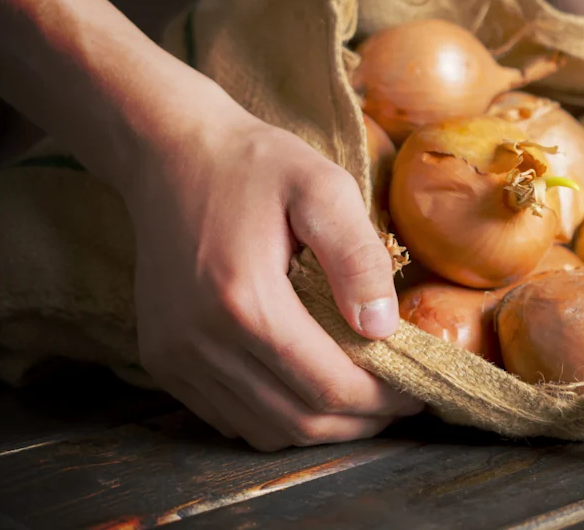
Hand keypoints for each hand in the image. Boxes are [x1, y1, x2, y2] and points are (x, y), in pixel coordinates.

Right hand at [0, 0, 419, 448]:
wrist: (171, 153)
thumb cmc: (256, 165)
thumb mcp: (323, 188)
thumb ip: (358, 257)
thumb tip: (383, 327)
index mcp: (244, 299)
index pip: (329, 385)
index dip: (384, 399)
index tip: (421, 390)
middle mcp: (199, 341)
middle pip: (298, 421)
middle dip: (361, 420)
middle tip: (402, 400)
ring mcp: (174, 355)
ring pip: (264, 430)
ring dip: (322, 426)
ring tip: (365, 398)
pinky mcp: (162, 358)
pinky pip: (229, 418)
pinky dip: (278, 418)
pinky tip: (311, 390)